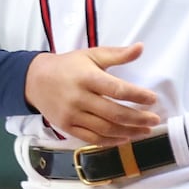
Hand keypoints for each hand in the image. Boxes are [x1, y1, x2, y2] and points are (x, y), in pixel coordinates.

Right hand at [24, 42, 160, 145]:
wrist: (34, 80)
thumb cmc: (68, 65)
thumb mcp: (91, 55)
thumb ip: (117, 54)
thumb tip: (141, 48)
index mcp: (87, 77)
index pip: (116, 89)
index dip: (137, 95)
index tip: (153, 99)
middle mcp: (79, 98)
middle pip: (114, 113)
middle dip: (138, 119)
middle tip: (154, 121)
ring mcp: (72, 115)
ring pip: (106, 129)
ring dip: (129, 132)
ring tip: (145, 131)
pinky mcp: (67, 127)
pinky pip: (92, 138)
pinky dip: (111, 141)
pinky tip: (125, 138)